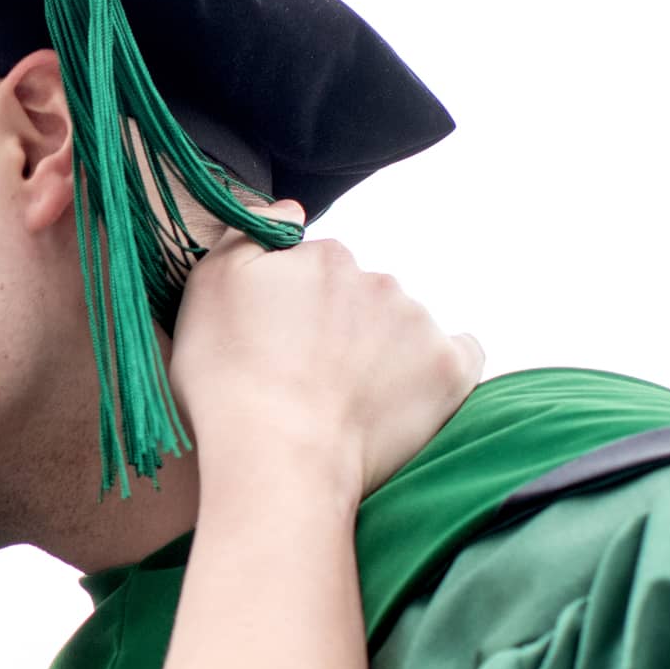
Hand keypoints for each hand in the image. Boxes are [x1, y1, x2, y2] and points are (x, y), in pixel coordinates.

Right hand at [171, 202, 483, 501]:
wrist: (278, 459)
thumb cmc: (230, 381)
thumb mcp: (208, 287)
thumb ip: (248, 230)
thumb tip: (290, 209)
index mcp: (325, 257)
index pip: (313, 270)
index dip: (291, 307)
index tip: (275, 345)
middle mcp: (378, 279)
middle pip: (360, 296)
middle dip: (339, 327)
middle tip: (307, 378)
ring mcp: (418, 325)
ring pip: (401, 325)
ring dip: (380, 349)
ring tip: (345, 400)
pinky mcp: (450, 371)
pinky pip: (461, 353)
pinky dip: (439, 365)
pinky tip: (412, 390)